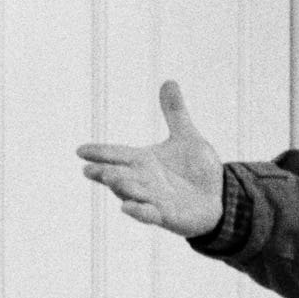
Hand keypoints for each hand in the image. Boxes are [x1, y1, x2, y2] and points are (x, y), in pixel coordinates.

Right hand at [78, 81, 222, 237]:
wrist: (218, 198)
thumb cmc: (196, 170)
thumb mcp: (187, 138)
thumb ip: (175, 113)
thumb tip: (169, 81)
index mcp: (142, 161)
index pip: (116, 154)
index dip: (99, 152)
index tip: (80, 150)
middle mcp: (142, 180)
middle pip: (117, 175)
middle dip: (104, 172)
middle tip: (90, 169)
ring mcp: (152, 199)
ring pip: (131, 193)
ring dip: (121, 187)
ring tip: (112, 179)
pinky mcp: (165, 216)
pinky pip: (148, 215)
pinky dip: (139, 212)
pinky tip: (129, 207)